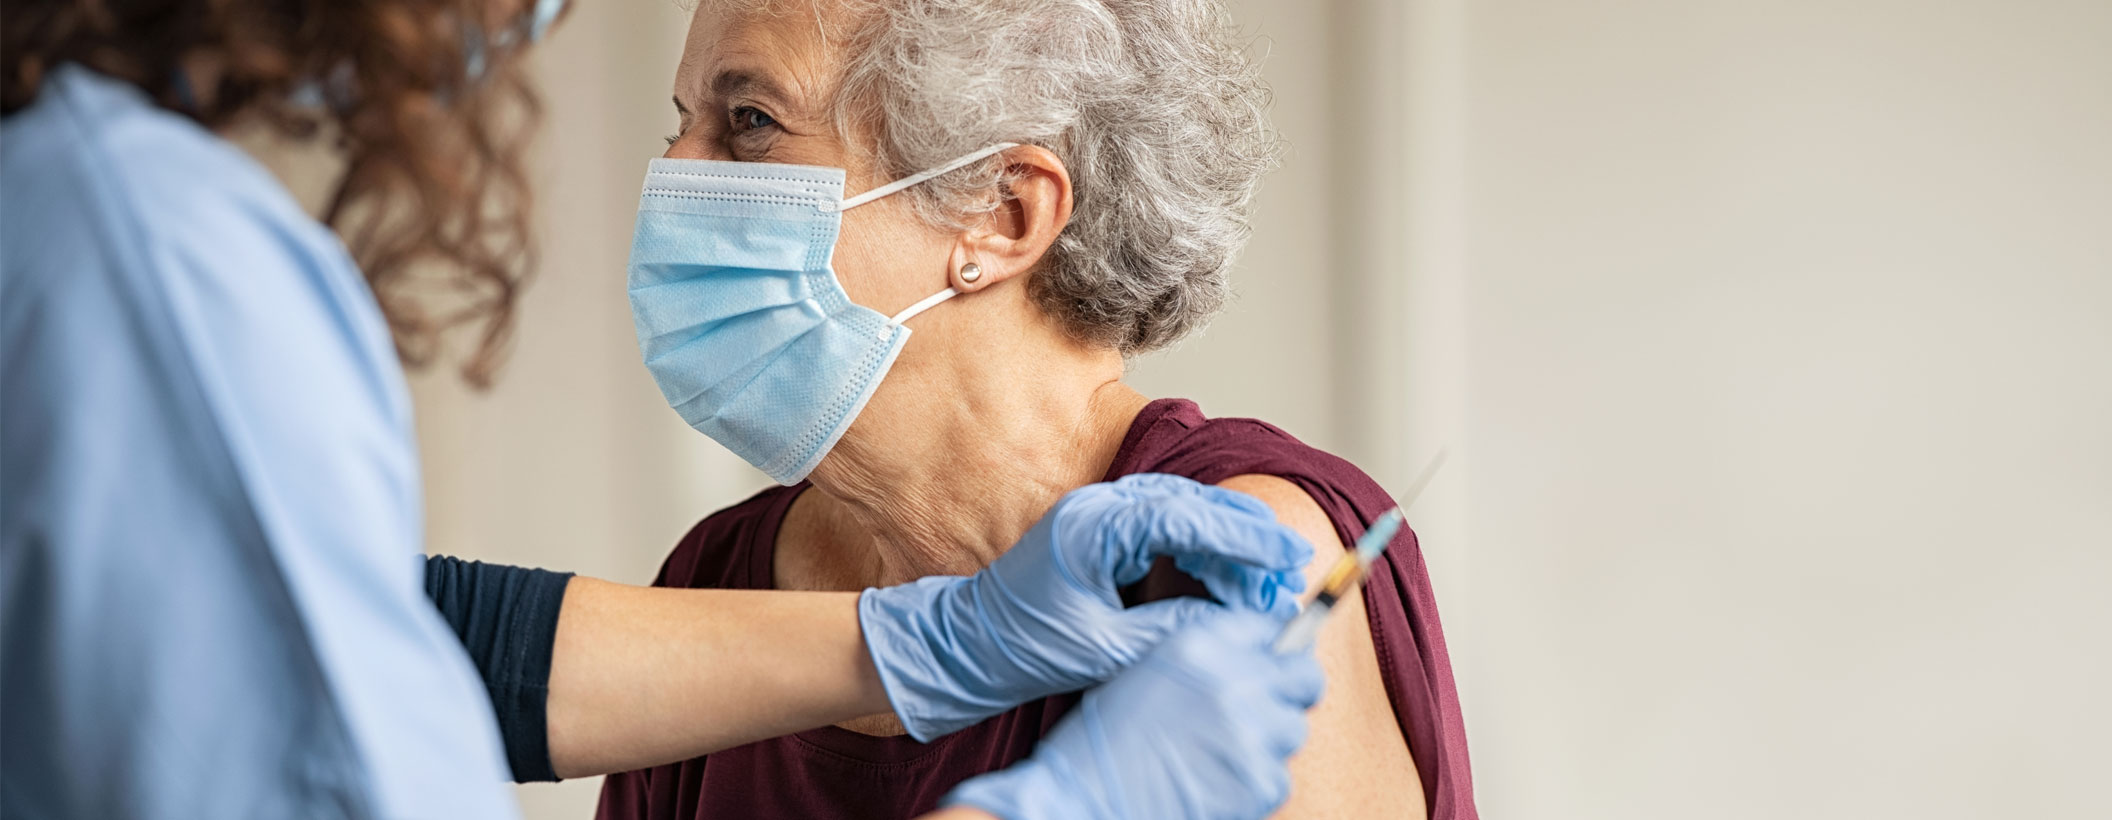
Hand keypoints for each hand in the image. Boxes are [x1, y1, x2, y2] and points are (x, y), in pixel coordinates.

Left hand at [859, 474, 1311, 739]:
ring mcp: (1098, 513)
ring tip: (1266, 576)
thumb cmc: (1024, 646)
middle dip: (1245, 536)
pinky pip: (1164, 524)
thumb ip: (1173, 630)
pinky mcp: (1101, 529)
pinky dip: (1200, 546)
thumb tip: (1235, 623)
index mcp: (1093, 527)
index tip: (1286, 555)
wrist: (970, 644)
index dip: (1243, 536)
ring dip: (1226, 541)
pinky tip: (1225, 574)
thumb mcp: (1107, 649)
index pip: (1186, 517)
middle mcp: (1097, 507)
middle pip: (1191, 504)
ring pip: (1183, 511)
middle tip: (1289, 567)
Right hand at [943, 610, 1324, 819]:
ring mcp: (1253, 732)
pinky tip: (1215, 781)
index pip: (1271, 627)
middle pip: (1305, 675)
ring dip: (1268, 740)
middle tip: (1266, 707)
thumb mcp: (1147, 673)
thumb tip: (1258, 660)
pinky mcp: (1261, 781)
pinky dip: (1255, 782)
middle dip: (1292, 690)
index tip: (1278, 659)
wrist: (1085, 799)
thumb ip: (1206, 660)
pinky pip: (1280, 776)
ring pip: (1293, 729)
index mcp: (1200, 646)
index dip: (1278, 646)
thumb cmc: (1103, 743)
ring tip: (1221, 753)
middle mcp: (1233, 681)